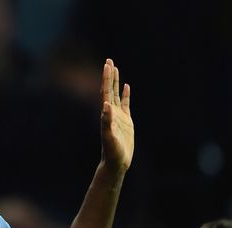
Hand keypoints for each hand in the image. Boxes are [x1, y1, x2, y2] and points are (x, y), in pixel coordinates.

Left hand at [100, 58, 133, 173]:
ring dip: (115, 82)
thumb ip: (106, 122)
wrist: (116, 163)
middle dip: (109, 75)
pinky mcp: (126, 122)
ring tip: (115, 68)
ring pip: (116, 94)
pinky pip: (126, 104)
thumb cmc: (112, 152)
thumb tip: (106, 106)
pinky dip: (126, 94)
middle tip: (109, 60)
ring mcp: (118, 116)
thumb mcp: (109, 137)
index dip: (106, 78)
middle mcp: (110, 112)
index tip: (107, 65)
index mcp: (106, 114)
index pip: (105, 92)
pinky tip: (127, 86)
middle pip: (109, 89)